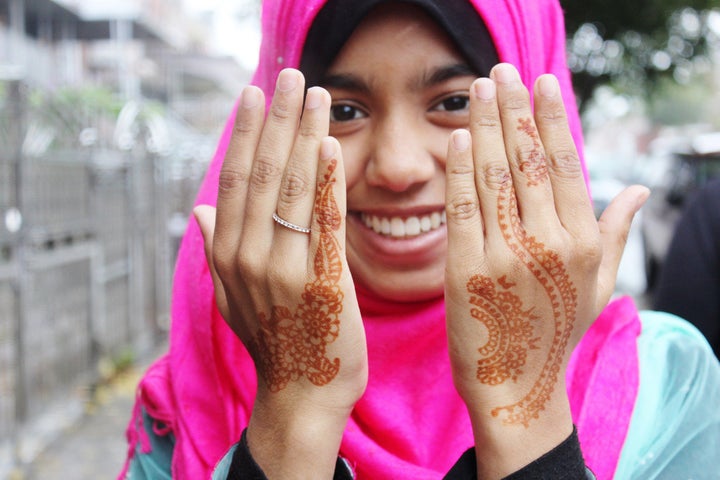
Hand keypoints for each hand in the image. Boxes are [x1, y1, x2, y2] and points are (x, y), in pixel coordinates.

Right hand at [194, 69, 367, 478]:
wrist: (303, 396)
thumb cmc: (275, 342)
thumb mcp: (233, 298)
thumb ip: (217, 250)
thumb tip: (199, 209)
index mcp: (228, 257)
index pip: (236, 181)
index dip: (247, 135)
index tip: (256, 95)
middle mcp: (250, 259)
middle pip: (264, 176)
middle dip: (279, 121)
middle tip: (291, 76)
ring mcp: (286, 272)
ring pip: (294, 191)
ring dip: (306, 137)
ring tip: (317, 97)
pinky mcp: (325, 285)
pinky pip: (326, 224)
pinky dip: (328, 183)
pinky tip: (331, 147)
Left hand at [443, 63, 647, 476]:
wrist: (516, 386)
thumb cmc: (555, 331)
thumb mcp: (598, 284)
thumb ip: (615, 233)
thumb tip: (637, 188)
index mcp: (581, 242)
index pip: (564, 165)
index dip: (551, 119)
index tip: (542, 82)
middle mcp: (547, 243)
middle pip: (528, 161)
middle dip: (514, 109)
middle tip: (502, 70)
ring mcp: (505, 256)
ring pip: (495, 177)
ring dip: (486, 126)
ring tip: (479, 88)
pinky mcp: (466, 270)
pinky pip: (463, 210)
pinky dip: (461, 171)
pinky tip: (460, 138)